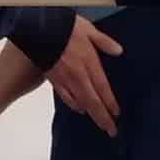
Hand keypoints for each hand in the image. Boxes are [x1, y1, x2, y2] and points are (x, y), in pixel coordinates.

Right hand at [46, 15, 122, 136]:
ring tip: (99, 123)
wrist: (41, 29)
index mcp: (90, 63)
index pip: (103, 89)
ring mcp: (65, 80)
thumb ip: (104, 42)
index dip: (110, 103)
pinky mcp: (54, 80)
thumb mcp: (89, 30)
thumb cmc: (66, 28)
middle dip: (103, 118)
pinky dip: (74, 105)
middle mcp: (79, 76)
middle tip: (111, 131)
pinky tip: (79, 109)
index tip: (117, 115)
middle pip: (93, 101)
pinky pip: (65, 97)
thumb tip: (119, 51)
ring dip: (91, 114)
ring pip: (81, 102)